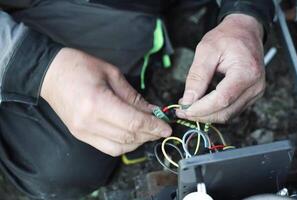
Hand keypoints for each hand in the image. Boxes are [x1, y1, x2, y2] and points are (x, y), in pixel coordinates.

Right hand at [41, 48, 171, 155]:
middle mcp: (89, 122)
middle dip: (149, 134)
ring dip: (138, 142)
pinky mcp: (80, 135)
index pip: (134, 122)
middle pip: (128, 137)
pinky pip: (108, 148)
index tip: (167, 128)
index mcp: (98, 103)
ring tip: (149, 132)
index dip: (154, 127)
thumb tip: (153, 111)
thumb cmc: (80, 67)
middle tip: (161, 128)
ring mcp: (83, 132)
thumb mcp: (112, 74)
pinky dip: (124, 144)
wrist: (49, 73)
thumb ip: (133, 97)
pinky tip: (132, 135)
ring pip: (120, 147)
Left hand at [176, 14, 264, 122]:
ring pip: (228, 115)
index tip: (184, 109)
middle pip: (225, 112)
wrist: (246, 31)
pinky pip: (231, 110)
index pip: (222, 99)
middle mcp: (255, 86)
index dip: (201, 108)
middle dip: (201, 115)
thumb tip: (188, 100)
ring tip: (189, 107)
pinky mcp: (251, 96)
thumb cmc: (228, 36)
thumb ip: (197, 76)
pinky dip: (215, 110)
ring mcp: (255, 92)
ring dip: (207, 115)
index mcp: (246, 72)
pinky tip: (202, 104)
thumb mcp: (206, 50)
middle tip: (182, 111)